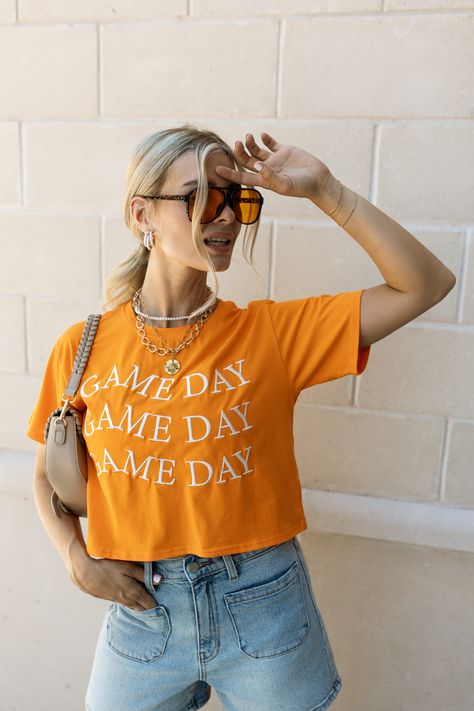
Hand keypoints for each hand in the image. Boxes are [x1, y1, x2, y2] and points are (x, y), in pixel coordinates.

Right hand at [68, 549, 158, 610]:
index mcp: (133, 592)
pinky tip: (132, 593)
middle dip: (150, 606)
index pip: (150, 604)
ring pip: (134, 607)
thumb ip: (143, 574)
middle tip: (156, 599)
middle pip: (143, 608)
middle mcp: (127, 600)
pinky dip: (132, 601)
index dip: (157, 602)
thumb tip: (159, 580)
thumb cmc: (107, 567)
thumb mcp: (127, 567)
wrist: (85, 574)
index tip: (162, 598)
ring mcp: (118, 601)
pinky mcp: (111, 599)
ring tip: (146, 597)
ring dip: (140, 604)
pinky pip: (126, 604)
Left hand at [215, 132, 332, 200]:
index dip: (230, 174)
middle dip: (239, 152)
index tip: (217, 168)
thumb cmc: (302, 187)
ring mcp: (275, 160)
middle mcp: (267, 170)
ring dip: (250, 143)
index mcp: (264, 180)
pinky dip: (265, 138)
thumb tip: (256, 165)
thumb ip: (270, 176)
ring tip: (249, 137)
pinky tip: (262, 136)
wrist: (319, 180)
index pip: (242, 177)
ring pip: (256, 151)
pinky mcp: (285, 151)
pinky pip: (271, 143)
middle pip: (246, 161)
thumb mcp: (284, 185)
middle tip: (237, 143)